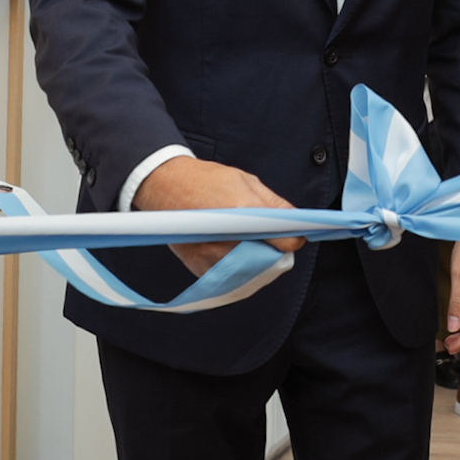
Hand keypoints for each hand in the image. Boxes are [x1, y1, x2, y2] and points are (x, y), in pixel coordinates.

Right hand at [133, 156, 306, 276]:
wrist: (163, 187)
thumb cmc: (204, 180)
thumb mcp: (245, 181)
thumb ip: (274, 203)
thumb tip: (296, 221)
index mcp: (244, 212)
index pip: (285, 242)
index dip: (292, 239)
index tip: (293, 236)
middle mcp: (229, 238)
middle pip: (270, 261)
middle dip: (273, 251)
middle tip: (265, 236)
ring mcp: (214, 257)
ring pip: (252, 273)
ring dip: (256, 261)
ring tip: (244, 240)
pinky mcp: (201, 269)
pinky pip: (231, 279)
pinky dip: (236, 268)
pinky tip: (229, 249)